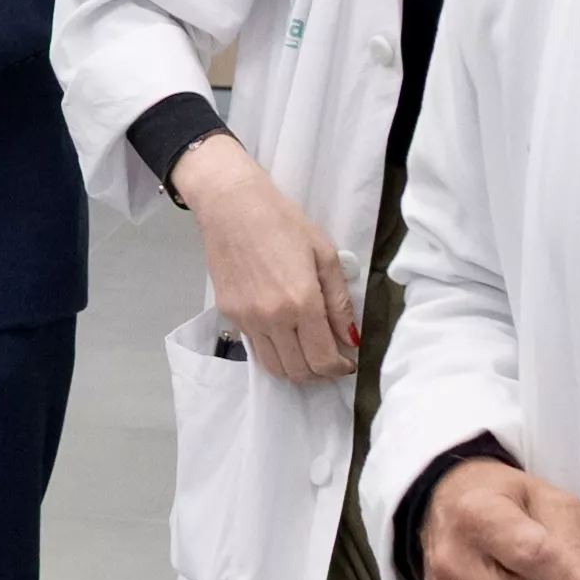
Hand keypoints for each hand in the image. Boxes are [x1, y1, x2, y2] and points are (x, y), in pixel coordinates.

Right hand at [180, 137, 357, 381]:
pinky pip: (255, 348)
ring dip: (296, 368)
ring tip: (307, 352)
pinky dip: (274, 351)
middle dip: (319, 373)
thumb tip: (350, 338)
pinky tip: (284, 334)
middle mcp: (272, 318)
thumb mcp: (324, 254)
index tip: (347, 361)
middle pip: (298, 371)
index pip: (323, 359)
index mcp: (301, 302)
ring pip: (274, 367)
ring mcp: (247, 319)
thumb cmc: (283, 222)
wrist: (232, 206)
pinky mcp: (229, 314)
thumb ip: (339, 301)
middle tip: (330, 359)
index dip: (339, 368)